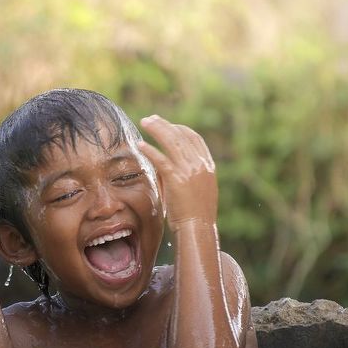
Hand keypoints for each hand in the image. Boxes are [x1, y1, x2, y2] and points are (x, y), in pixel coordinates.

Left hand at [137, 115, 217, 230]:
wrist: (198, 228)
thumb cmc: (196, 214)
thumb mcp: (198, 189)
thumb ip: (186, 174)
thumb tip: (167, 166)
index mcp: (207, 165)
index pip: (194, 138)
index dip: (179, 129)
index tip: (167, 125)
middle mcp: (200, 164)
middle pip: (181, 135)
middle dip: (165, 124)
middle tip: (151, 119)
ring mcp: (189, 170)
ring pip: (171, 141)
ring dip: (156, 129)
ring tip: (144, 122)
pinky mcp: (176, 179)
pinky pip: (160, 159)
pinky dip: (150, 150)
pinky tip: (140, 145)